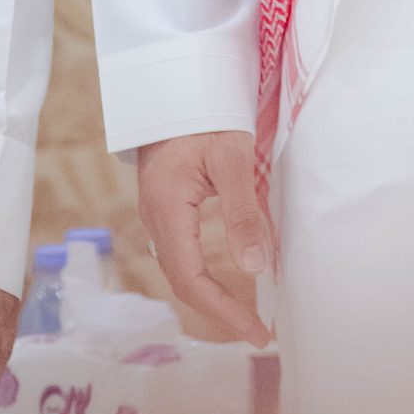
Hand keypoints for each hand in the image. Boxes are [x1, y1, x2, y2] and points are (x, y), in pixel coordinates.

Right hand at [137, 129, 271, 347]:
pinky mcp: (167, 206)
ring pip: (181, 269)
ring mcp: (158, 213)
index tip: (255, 332)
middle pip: (183, 281)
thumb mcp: (231, 158)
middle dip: (218, 312)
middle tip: (257, 332)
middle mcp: (155, 219)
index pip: (191, 279)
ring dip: (211, 296)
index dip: (222, 311)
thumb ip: (242, 213)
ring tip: (246, 315)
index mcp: (167, 210)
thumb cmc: (205, 113)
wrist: (176, 82)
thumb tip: (256, 268)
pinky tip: (228, 277)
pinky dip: (205, 274)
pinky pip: (183, 252)